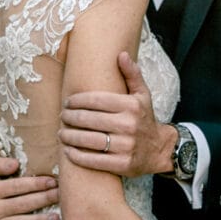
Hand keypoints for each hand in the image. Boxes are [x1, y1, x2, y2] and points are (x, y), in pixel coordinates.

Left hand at [59, 51, 174, 178]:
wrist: (159, 149)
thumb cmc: (144, 119)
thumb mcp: (142, 95)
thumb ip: (132, 74)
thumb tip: (121, 54)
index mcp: (131, 105)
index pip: (95, 100)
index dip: (77, 101)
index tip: (67, 103)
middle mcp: (129, 125)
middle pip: (88, 120)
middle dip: (70, 118)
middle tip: (62, 117)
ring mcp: (126, 146)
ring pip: (88, 140)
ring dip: (70, 136)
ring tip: (61, 133)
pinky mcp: (123, 164)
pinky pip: (93, 160)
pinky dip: (77, 156)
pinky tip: (68, 151)